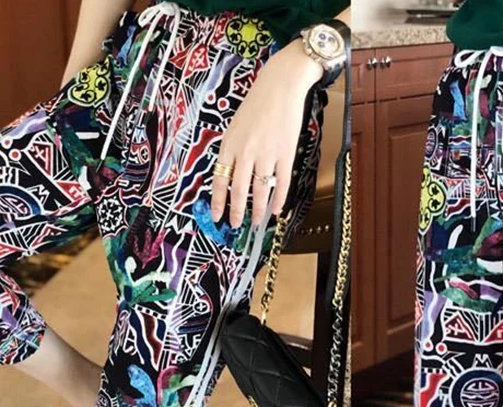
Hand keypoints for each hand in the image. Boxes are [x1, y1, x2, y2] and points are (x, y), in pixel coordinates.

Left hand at [211, 39, 322, 228]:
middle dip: (237, 212)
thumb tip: (232, 177)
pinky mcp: (285, 154)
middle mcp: (246, 152)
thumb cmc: (257, 104)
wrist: (281, 85)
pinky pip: (281, 183)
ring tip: (256, 223)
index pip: (220, 180)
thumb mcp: (236, 126)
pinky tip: (276, 210)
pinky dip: (279, 199)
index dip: (218, 201)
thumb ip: (233, 151)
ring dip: (257, 210)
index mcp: (230, 144)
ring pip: (260, 190)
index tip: (217, 216)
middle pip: (239, 190)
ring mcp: (267, 154)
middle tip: (236, 225)